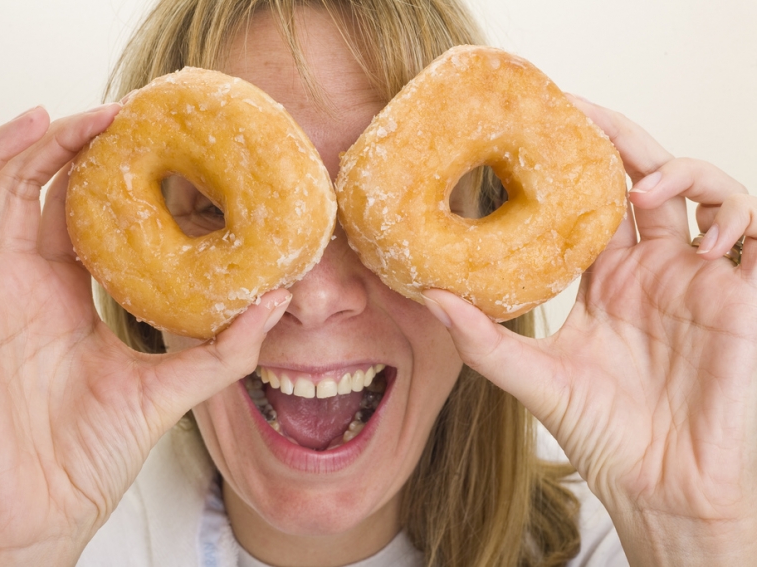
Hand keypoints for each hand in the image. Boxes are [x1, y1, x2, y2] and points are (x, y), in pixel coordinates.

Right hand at [0, 106, 290, 565]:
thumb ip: (224, 347)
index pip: (74, 209)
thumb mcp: (170, 388)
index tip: (143, 131)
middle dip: (61, 143)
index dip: (100, 167)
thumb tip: (282, 300)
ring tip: (46, 118)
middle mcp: (20, 286)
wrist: (45, 516)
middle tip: (111, 113)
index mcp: (66, 294)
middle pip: (27, 189)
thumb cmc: (92, 456)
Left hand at [423, 100, 756, 565]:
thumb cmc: (603, 436)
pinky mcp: (742, 297)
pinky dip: (734, 213)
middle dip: (620, 138)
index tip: (537, 122)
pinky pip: (756, 231)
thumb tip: (425, 294)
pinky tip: (696, 233)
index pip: (589, 198)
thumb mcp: (533, 378)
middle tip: (582, 111)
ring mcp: (697, 278)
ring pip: (702, 189)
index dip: (571, 159)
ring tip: (639, 191)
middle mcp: (650, 268)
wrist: (660, 487)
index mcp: (604, 279)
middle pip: (642, 176)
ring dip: (676, 172)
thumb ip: (482, 338)